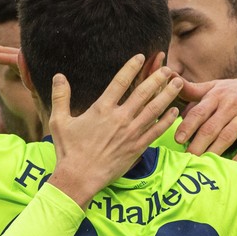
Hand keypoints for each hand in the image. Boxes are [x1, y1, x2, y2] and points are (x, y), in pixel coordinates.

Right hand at [45, 53, 182, 206]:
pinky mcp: (137, 148)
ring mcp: (130, 133)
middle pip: (143, 93)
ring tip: (178, 84)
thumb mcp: (59, 122)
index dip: (132, 67)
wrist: (79, 178)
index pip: (120, 82)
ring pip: (154, 110)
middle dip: (158, 78)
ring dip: (167, 95)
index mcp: (101, 109)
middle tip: (168, 69)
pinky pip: (156, 131)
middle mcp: (119, 118)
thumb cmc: (68, 151)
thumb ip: (60, 97)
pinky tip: (174, 112)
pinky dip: (167, 121)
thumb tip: (58, 76)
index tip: (141, 57)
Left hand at [173, 65, 236, 163]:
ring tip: (202, 166)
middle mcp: (232, 104)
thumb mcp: (219, 85)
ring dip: (214, 153)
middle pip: (211, 127)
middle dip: (196, 145)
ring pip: (227, 137)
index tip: (177, 140)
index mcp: (218, 95)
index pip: (199, 111)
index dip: (187, 126)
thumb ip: (195, 89)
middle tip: (186, 160)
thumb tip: (172, 82)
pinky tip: (231, 169)